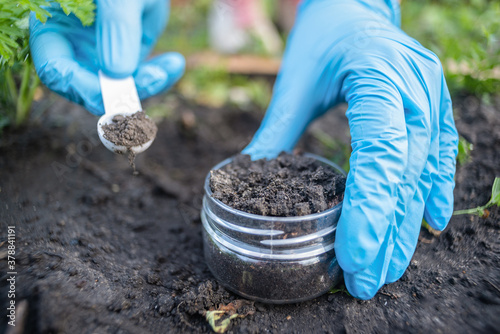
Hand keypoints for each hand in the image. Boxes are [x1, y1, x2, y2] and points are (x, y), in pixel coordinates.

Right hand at [29, 0, 184, 114]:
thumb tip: (118, 73)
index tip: (117, 91)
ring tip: (172, 65)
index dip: (82, 88)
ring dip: (149, 83)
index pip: (57, 71)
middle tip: (153, 80)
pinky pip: (140, 75)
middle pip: (89, 87)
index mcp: (53, 26)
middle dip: (124, 90)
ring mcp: (101, 51)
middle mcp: (74, 44)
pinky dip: (160, 74)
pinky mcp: (127, 53)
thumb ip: (116, 26)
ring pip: (120, 86)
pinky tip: (175, 62)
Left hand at [243, 0, 457, 298]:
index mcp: (379, 76)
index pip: (378, 153)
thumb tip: (246, 177)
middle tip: (365, 281)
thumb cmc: (323, 36)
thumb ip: (277, 130)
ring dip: (406, 225)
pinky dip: (432, 192)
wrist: (355, 4)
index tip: (354, 257)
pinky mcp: (433, 106)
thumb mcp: (295, 80)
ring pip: (423, 173)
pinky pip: (438, 156)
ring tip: (388, 268)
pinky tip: (426, 224)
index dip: (369, 209)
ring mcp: (431, 98)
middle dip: (385, 233)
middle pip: (404, 173)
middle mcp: (415, 89)